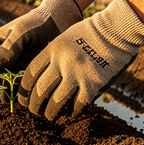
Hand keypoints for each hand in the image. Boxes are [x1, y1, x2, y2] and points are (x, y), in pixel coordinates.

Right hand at [0, 0, 81, 104]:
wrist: (60, 20)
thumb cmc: (39, 22)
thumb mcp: (23, 31)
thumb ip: (10, 47)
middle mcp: (4, 55)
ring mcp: (16, 63)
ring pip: (6, 81)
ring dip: (4, 92)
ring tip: (6, 101)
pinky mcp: (28, 68)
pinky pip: (21, 83)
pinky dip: (19, 91)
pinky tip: (21, 99)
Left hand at [18, 0, 143, 118]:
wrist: (119, 29)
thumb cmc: (90, 33)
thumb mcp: (64, 38)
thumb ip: (52, 56)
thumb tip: (38, 78)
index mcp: (53, 49)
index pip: (30, 74)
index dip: (24, 89)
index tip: (24, 97)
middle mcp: (63, 62)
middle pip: (40, 90)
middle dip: (34, 105)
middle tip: (34, 110)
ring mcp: (79, 74)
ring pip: (56, 102)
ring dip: (50, 112)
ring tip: (49, 115)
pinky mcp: (95, 85)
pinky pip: (78, 105)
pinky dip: (71, 112)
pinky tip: (70, 113)